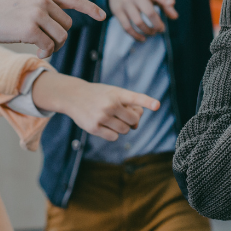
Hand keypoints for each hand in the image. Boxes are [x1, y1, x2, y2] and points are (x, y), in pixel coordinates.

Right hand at [0, 0, 105, 58]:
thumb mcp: (23, 1)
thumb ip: (42, 7)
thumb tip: (61, 27)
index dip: (90, 8)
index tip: (103, 16)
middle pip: (67, 25)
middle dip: (59, 37)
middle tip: (44, 44)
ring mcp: (36, 13)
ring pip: (61, 37)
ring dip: (53, 47)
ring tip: (39, 48)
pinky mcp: (29, 28)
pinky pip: (49, 46)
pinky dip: (45, 53)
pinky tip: (36, 53)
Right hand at [32, 70, 159, 140]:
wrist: (73, 96)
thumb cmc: (98, 95)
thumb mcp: (113, 93)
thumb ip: (128, 106)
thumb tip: (136, 125)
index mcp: (117, 93)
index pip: (135, 98)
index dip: (147, 101)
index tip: (156, 105)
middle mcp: (110, 104)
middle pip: (134, 120)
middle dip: (131, 120)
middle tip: (122, 114)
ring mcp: (101, 116)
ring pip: (125, 130)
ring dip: (122, 127)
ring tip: (111, 118)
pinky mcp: (94, 128)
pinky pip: (114, 137)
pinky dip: (113, 134)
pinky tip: (104, 125)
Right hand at [107, 0, 177, 41]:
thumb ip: (164, 3)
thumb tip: (175, 17)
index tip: (172, 3)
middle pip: (148, 12)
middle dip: (157, 24)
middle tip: (161, 29)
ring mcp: (125, 3)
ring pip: (138, 22)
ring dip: (148, 31)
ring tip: (153, 32)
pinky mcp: (117, 12)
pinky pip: (127, 27)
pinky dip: (136, 36)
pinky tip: (143, 38)